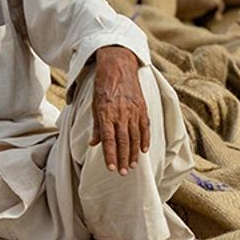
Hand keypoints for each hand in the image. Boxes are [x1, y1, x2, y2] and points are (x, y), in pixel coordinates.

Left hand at [90, 46, 149, 175]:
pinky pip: (145, 127)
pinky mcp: (142, 107)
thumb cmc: (103, 86)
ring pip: (134, 137)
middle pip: (123, 142)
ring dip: (134, 154)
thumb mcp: (95, 105)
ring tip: (132, 166)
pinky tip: (144, 150)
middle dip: (123, 159)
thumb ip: (96, 126)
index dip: (110, 155)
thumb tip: (94, 144)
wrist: (118, 66)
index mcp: (106, 114)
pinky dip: (145, 139)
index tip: (111, 168)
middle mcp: (120, 114)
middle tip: (123, 173)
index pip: (108, 139)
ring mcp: (133, 111)